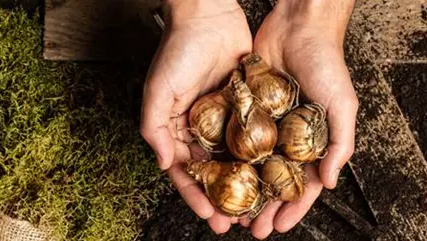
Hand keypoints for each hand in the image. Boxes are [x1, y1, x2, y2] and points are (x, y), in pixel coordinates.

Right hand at [140, 0, 251, 233]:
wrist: (209, 14)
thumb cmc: (178, 50)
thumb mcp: (158, 90)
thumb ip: (155, 129)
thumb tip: (165, 164)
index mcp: (177, 128)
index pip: (185, 171)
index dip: (196, 197)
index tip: (210, 218)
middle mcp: (200, 127)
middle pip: (213, 172)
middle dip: (223, 199)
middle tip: (237, 223)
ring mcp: (224, 118)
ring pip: (235, 159)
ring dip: (244, 184)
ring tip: (257, 207)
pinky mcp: (245, 105)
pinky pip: (252, 135)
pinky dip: (260, 156)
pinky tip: (271, 173)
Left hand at [240, 0, 357, 237]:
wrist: (298, 27)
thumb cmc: (327, 63)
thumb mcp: (342, 105)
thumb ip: (339, 144)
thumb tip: (328, 183)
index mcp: (313, 142)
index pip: (303, 184)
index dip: (291, 208)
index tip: (278, 226)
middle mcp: (287, 138)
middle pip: (272, 182)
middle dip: (262, 207)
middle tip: (249, 229)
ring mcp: (266, 126)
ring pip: (251, 166)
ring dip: (242, 190)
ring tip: (230, 210)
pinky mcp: (246, 110)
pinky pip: (235, 138)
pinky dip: (227, 158)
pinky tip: (218, 174)